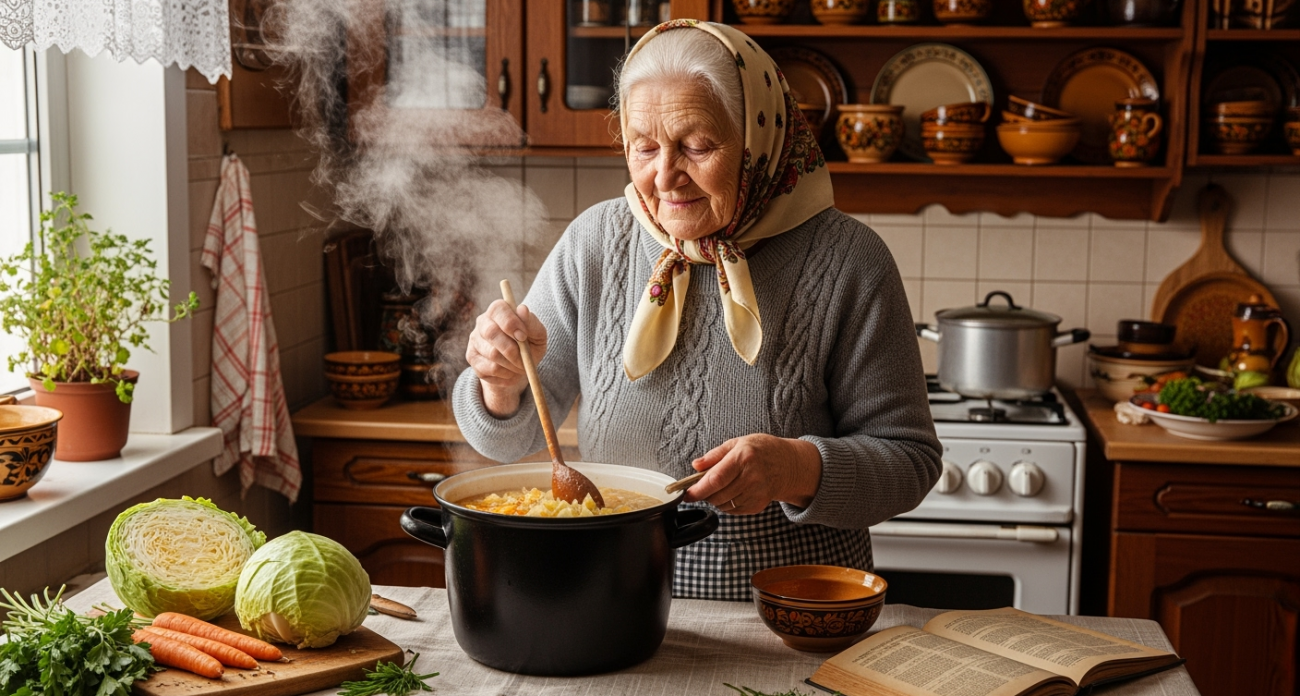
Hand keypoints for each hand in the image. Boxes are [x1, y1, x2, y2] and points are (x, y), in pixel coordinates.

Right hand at [465, 299, 547, 416]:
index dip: (511, 323)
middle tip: (525, 359)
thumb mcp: (538, 334)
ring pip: (492, 353)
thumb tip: (523, 309)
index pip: (498, 309)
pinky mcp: (472, 357)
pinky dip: (505, 374)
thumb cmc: (531, 345)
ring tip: (521, 366)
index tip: (523, 337)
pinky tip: (510, 372)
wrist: (521, 366)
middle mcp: (482, 321)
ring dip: (511, 364)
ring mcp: (474, 339)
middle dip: (512, 349)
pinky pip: (489, 369)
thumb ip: (532, 323)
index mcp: (498, 309)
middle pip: (491, 332)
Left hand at [682, 434, 822, 513]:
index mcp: (743, 457)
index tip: (687, 494)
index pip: (715, 479)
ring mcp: (756, 493)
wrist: (788, 464)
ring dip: (715, 499)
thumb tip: (696, 465)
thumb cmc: (761, 450)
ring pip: (724, 505)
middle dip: (705, 494)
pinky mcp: (758, 505)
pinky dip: (727, 504)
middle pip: (717, 495)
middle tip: (704, 486)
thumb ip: (714, 455)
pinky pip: (733, 510)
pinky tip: (733, 492)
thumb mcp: (737, 443)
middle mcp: (751, 477)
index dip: (698, 490)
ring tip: (721, 486)